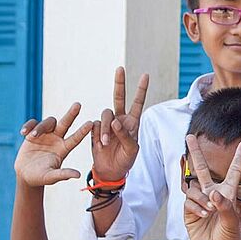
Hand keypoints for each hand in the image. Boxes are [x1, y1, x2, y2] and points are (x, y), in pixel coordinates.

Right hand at [15, 103, 93, 186]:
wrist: (26, 175)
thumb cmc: (41, 177)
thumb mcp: (52, 177)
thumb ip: (63, 174)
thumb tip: (78, 175)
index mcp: (64, 149)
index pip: (75, 138)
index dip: (83, 131)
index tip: (91, 123)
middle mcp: (57, 140)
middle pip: (66, 123)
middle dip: (71, 114)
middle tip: (78, 104)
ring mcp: (45, 135)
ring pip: (47, 123)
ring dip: (40, 127)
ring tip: (32, 136)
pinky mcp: (33, 134)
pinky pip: (33, 123)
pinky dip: (29, 126)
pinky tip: (24, 132)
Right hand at [90, 67, 148, 181]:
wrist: (110, 171)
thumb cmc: (125, 160)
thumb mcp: (131, 150)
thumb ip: (126, 136)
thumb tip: (116, 122)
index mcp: (133, 123)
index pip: (138, 103)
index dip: (141, 90)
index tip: (145, 75)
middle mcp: (120, 120)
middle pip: (118, 98)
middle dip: (119, 83)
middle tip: (120, 68)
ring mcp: (108, 124)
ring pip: (105, 114)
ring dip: (106, 127)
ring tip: (106, 143)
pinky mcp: (96, 129)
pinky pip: (95, 125)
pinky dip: (99, 134)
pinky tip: (101, 144)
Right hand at [182, 135, 240, 239]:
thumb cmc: (229, 239)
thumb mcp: (233, 224)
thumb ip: (225, 208)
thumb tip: (213, 194)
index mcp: (229, 195)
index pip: (234, 172)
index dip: (238, 158)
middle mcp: (213, 194)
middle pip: (202, 169)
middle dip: (196, 152)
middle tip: (189, 136)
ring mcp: (200, 201)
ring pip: (195, 187)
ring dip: (202, 199)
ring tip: (209, 212)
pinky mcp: (189, 210)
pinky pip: (189, 201)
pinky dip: (196, 207)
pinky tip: (203, 216)